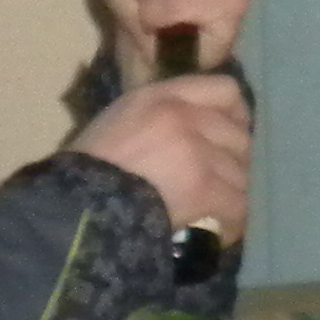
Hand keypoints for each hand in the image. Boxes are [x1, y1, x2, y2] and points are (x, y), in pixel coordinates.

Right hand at [68, 68, 250, 237]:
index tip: (231, 137)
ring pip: (242, 173)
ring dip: (230, 195)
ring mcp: (196, 151)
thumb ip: (164, 115)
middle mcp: (184, 116)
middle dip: (233, 163)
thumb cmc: (92, 169)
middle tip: (218, 184)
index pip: (226, 90)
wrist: (78, 206)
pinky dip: (231, 221)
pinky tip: (215, 230)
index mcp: (162, 96)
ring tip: (213, 212)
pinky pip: (238, 204)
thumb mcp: (122, 120)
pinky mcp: (204, 186)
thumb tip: (204, 131)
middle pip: (239, 136)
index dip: (237, 116)